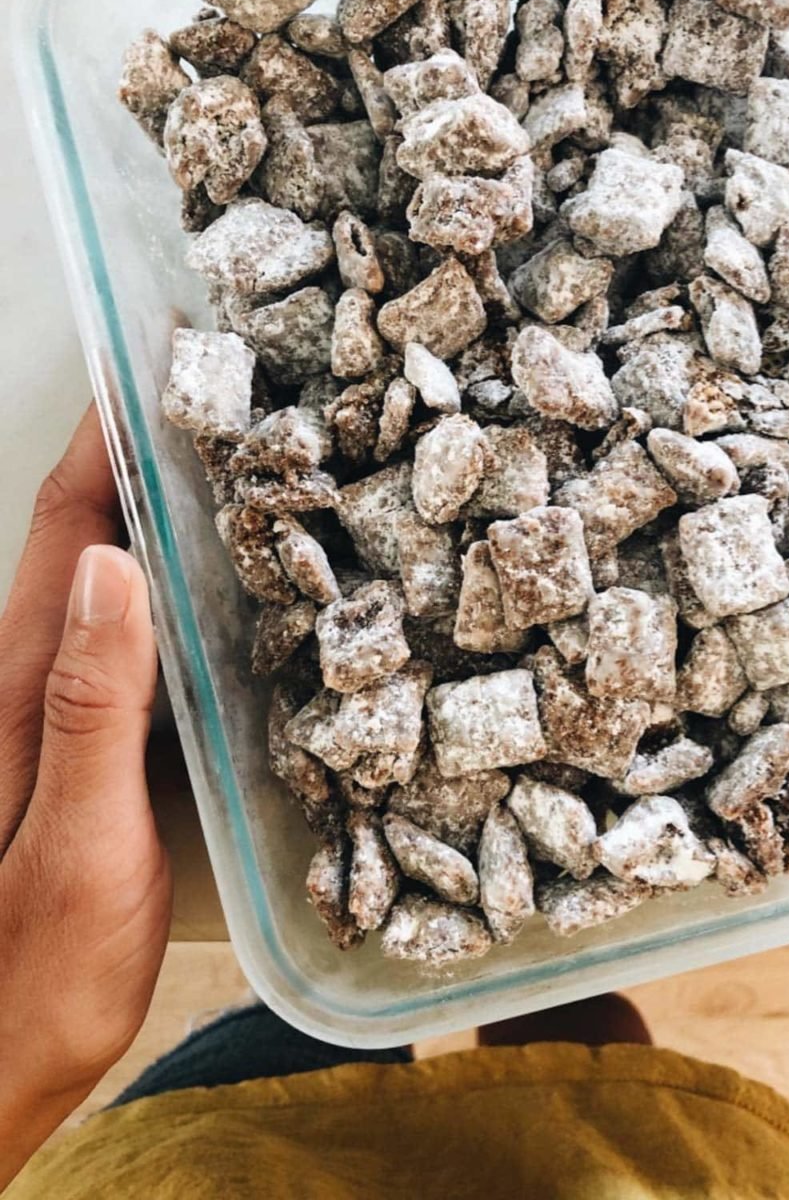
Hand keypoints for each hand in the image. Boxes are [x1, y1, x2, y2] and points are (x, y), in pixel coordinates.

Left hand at [0, 408, 171, 1186]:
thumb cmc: (30, 970)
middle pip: (80, 528)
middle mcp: (32, 677)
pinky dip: (163, 572)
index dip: (106, 435)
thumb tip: (117, 568)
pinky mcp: (82, 738)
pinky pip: (125, 625)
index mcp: (24, 684)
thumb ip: (93, 709)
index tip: (156, 358)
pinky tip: (212, 568)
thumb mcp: (74, 845)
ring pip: (102, 569)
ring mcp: (56, 706)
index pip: (66, 525)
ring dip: (150, 498)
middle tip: (212, 384)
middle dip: (135, 443)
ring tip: (226, 449)